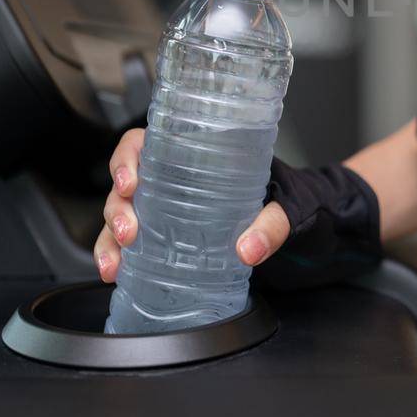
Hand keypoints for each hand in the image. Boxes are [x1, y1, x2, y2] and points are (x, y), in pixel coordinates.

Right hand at [95, 129, 381, 291]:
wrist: (306, 219)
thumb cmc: (291, 195)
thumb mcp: (290, 204)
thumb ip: (273, 224)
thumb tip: (248, 249)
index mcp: (194, 152)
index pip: (144, 143)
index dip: (127, 159)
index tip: (131, 182)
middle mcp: (173, 177)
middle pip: (126, 183)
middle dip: (117, 208)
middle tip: (130, 232)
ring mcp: (167, 208)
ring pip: (120, 215)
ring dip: (110, 238)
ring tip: (115, 265)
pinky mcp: (170, 236)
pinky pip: (131, 243)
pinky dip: (118, 258)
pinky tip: (117, 274)